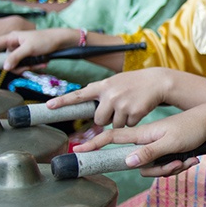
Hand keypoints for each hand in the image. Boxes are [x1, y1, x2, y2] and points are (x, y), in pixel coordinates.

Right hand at [0, 27, 76, 71]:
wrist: (62, 41)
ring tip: (41, 62)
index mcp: (12, 37)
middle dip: (18, 66)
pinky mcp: (28, 56)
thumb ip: (15, 57)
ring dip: (28, 67)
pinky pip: (25, 65)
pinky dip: (33, 66)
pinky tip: (43, 63)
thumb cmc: (45, 40)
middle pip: (7, 60)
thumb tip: (4, 67)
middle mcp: (14, 44)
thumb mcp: (29, 48)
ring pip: (17, 65)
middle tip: (30, 65)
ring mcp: (21, 51)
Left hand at [45, 68, 173, 128]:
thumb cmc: (134, 83)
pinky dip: (132, 121)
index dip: (63, 101)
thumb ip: (102, 93)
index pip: (79, 95)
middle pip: (99, 119)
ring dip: (122, 120)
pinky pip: (127, 125)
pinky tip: (138, 109)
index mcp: (103, 86)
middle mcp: (110, 94)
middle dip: (107, 118)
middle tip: (118, 109)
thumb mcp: (116, 82)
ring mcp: (121, 104)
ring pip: (114, 124)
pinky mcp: (134, 112)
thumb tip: (94, 114)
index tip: (48, 106)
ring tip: (131, 106)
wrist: (158, 81)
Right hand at [65, 102, 205, 176]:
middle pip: (138, 165)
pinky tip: (192, 158)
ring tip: (188, 159)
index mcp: (142, 135)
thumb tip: (127, 163)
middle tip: (176, 163)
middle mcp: (146, 142)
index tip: (78, 150)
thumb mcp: (170, 143)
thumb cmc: (191, 129)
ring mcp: (156, 147)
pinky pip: (166, 167)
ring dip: (172, 168)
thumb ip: (149, 153)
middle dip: (157, 170)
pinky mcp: (166, 151)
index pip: (112, 138)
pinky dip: (179, 165)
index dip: (94, 145)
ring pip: (154, 169)